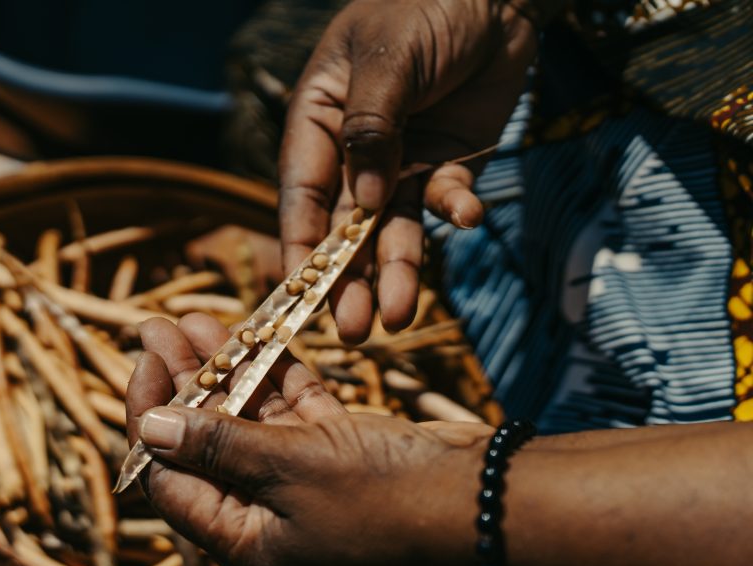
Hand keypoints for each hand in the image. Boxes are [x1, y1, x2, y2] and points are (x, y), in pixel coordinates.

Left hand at [126, 313, 492, 565]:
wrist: (484, 503)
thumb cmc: (384, 499)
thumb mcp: (289, 469)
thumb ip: (217, 445)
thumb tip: (151, 428)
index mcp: (244, 541)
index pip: (171, 478)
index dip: (150, 417)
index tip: (143, 359)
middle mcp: (267, 515)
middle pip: (205, 443)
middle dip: (182, 383)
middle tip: (157, 325)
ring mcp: (304, 482)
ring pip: (249, 419)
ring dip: (225, 370)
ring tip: (195, 318)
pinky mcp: (338, 452)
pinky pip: (293, 411)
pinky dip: (275, 375)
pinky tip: (252, 335)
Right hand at [279, 0, 537, 341]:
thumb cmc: (422, 5)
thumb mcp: (388, 61)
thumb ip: (373, 129)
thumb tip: (364, 201)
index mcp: (319, 122)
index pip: (301, 195)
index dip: (302, 248)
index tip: (301, 298)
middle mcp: (354, 152)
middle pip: (347, 227)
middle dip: (350, 279)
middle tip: (354, 331)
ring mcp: (402, 162)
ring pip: (395, 228)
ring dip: (399, 269)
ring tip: (400, 317)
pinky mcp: (448, 164)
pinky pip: (446, 200)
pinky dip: (455, 212)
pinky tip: (466, 217)